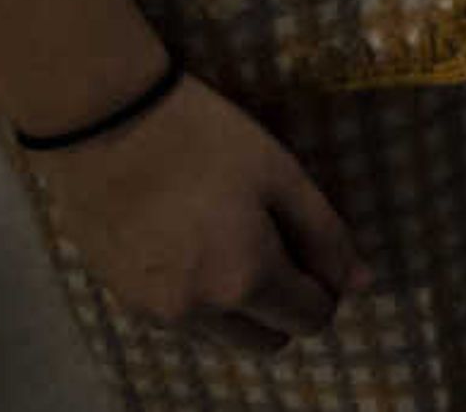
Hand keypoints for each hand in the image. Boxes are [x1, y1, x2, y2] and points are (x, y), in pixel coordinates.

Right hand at [26, 75, 367, 349]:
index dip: (327, 285)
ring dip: (244, 305)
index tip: (318, 247)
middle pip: (269, 338)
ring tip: (236, 237)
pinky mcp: (124, 301)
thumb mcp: (281, 176)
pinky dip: (203, 297)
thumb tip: (360, 284)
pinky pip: (185, 320)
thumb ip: (325, 235)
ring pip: (226, 334)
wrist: (105, 126)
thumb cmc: (204, 140)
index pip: (311, 318)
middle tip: (282, 243)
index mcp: (243, 279)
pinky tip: (197, 242)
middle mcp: (197, 310)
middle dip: (288, 303)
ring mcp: (155, 311)